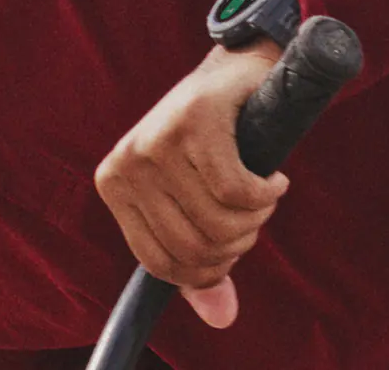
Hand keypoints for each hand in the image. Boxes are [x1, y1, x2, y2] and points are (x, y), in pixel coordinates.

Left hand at [95, 38, 289, 328]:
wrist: (238, 70)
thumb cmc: (215, 139)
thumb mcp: (195, 200)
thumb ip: (203, 259)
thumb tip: (220, 317)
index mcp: (115, 185)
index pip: (160, 264)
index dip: (209, 268)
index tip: (234, 245)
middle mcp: (126, 163)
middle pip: (194, 247)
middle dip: (238, 243)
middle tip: (254, 215)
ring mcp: (157, 139)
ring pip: (219, 220)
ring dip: (256, 218)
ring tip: (263, 195)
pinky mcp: (195, 119)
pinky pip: (238, 189)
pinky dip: (266, 193)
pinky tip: (273, 178)